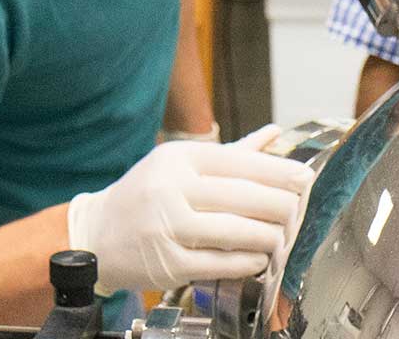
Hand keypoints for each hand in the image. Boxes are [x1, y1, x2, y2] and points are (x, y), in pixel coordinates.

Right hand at [68, 124, 312, 294]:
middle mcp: (171, 188)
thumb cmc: (145, 196)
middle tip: (299, 210)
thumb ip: (231, 153)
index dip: (279, 171)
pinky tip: (260, 258)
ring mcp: (167, 227)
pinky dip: (247, 261)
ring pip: (235, 231)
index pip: (240, 161)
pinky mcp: (167, 263)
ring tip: (281, 236)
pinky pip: (219, 263)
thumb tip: (273, 134)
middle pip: (243, 196)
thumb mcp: (180, 164)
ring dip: (268, 236)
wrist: (94, 235)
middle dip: (281, 205)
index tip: (305, 178)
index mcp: (178, 158)